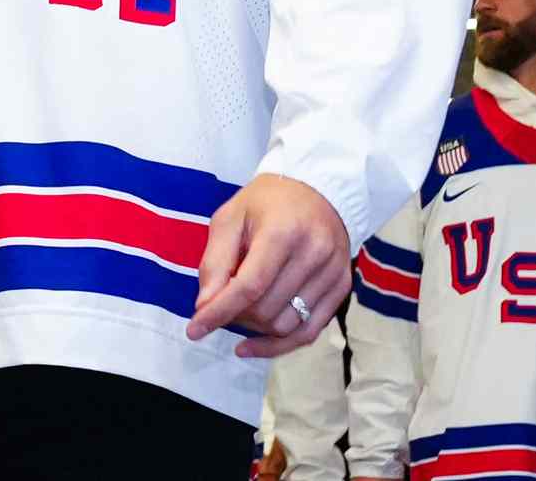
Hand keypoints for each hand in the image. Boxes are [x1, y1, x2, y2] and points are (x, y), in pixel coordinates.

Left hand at [184, 173, 349, 357]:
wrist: (317, 189)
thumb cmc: (266, 203)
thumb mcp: (230, 218)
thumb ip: (214, 262)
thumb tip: (205, 307)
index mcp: (283, 232)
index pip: (249, 286)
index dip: (219, 312)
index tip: (194, 330)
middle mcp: (314, 254)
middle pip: (266, 309)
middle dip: (235, 315)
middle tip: (221, 302)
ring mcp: (332, 273)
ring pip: (285, 325)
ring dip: (255, 328)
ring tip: (241, 308)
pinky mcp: (341, 287)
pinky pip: (309, 332)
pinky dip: (278, 345)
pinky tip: (253, 345)